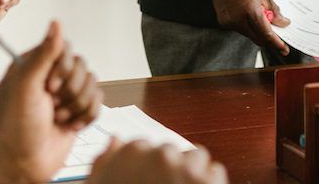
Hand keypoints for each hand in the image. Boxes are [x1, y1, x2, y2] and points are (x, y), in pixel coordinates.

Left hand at [0, 21, 101, 182]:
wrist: (20, 165)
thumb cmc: (13, 128)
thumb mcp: (25, 86)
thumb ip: (44, 54)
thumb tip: (56, 23)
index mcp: (33, 65)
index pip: (64, 48)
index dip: (63, 67)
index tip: (50, 86)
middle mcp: (50, 77)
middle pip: (82, 66)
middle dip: (71, 90)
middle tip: (52, 105)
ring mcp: (65, 95)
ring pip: (92, 84)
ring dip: (77, 106)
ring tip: (57, 118)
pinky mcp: (77, 112)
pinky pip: (98, 103)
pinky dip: (86, 117)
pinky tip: (69, 127)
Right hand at [89, 139, 228, 183]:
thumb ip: (104, 162)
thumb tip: (115, 140)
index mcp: (131, 154)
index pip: (144, 147)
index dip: (145, 167)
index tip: (146, 181)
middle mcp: (160, 155)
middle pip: (171, 152)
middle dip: (169, 168)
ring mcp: (186, 167)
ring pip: (196, 157)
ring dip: (192, 172)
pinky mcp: (209, 181)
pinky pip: (215, 171)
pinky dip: (209, 183)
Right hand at [208, 0, 290, 55]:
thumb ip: (274, 11)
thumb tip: (282, 22)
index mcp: (251, 12)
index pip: (267, 35)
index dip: (277, 43)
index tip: (284, 48)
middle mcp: (239, 21)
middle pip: (258, 39)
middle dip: (267, 38)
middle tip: (276, 33)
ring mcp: (230, 23)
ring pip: (248, 34)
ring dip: (256, 30)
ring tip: (258, 15)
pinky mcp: (224, 23)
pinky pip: (239, 29)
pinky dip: (246, 25)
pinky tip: (247, 14)